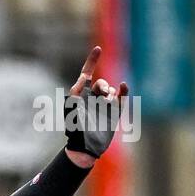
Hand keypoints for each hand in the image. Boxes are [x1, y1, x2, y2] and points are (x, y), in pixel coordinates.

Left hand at [64, 46, 128, 167]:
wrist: (85, 146)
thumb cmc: (75, 128)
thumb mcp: (72, 107)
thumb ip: (76, 90)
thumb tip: (84, 76)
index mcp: (82, 95)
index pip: (87, 73)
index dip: (92, 61)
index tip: (98, 49)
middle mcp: (93, 98)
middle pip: (101, 83)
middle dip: (103, 86)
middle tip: (102, 95)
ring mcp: (104, 105)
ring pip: (111, 90)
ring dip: (109, 94)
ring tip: (106, 104)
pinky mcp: (114, 113)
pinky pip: (121, 98)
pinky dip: (123, 91)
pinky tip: (123, 87)